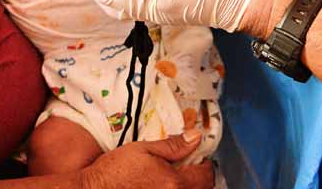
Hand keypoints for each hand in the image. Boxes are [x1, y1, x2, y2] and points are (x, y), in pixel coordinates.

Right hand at [79, 132, 213, 188]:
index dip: (205, 164)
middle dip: (200, 178)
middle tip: (189, 168)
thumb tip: (196, 137)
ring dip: (190, 187)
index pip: (206, 175)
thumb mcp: (143, 149)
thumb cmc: (115, 170)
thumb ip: (173, 146)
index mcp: (173, 182)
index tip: (199, 158)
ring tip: (175, 178)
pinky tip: (163, 187)